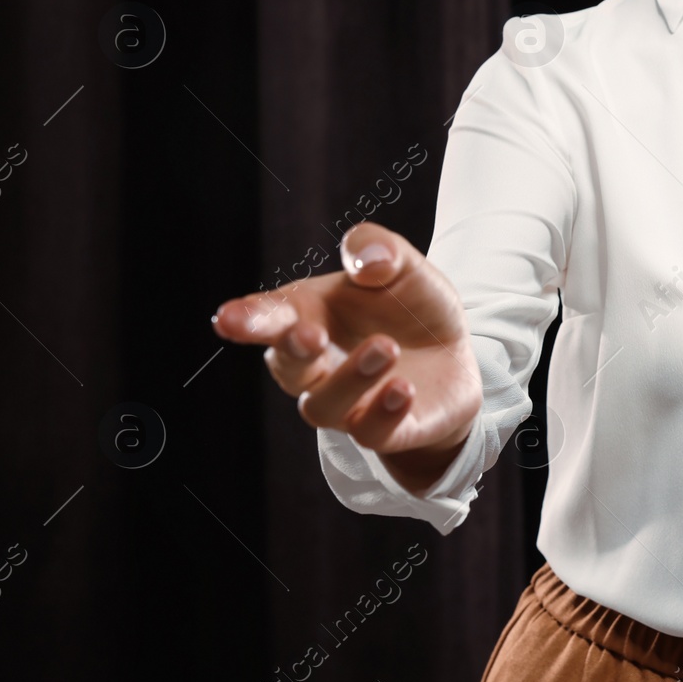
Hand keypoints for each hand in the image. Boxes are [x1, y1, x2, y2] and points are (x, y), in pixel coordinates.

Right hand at [210, 221, 482, 493]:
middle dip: (293, 351)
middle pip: (287, 366)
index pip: (270, 317)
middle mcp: (317, 365)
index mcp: (310, 314)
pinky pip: (371, 433)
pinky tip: (403, 389)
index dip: (247, 319)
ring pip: (322, 406)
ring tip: (386, 348)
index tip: (227, 318)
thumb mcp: (404, 266)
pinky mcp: (385, 429)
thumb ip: (379, 249)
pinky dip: (384, 412)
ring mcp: (347, 402)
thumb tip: (363, 259)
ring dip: (350, 378)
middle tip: (309, 333)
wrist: (456, 354)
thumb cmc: (413, 306)